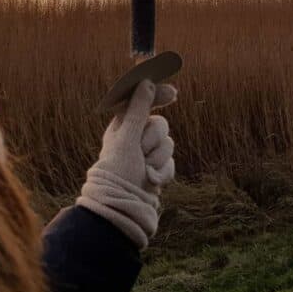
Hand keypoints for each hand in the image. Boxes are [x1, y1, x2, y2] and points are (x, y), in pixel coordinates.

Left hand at [76, 79, 175, 247]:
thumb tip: (146, 82)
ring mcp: (146, 155)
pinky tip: (152, 181)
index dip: (156, 95)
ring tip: (144, 170)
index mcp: (121, 126)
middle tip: (141, 151)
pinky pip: (170, 162)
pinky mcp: (155, 170)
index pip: (141, 103)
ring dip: (158, 158)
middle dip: (154, 138)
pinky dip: (163, 172)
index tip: (173, 93)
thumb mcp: (128, 137)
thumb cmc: (119, 171)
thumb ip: (139, 110)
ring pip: (168, 144)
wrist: (125, 209)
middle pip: (159, 124)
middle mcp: (134, 138)